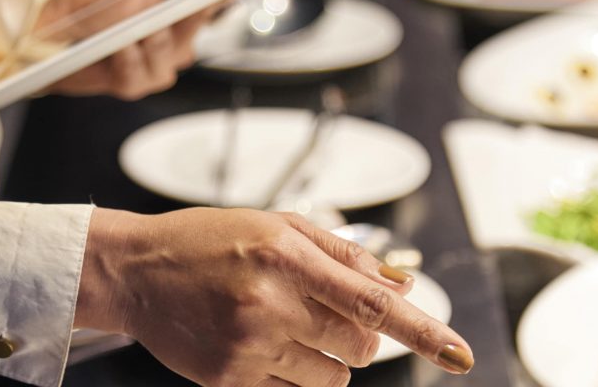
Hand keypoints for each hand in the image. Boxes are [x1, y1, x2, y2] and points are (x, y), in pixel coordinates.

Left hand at [35, 0, 246, 99]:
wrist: (44, 29)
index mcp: (184, 3)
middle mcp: (178, 36)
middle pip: (198, 21)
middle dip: (178, 7)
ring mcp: (159, 62)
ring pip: (170, 51)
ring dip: (145, 35)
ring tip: (126, 27)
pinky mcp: (135, 83)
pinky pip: (142, 72)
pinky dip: (126, 57)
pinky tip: (115, 46)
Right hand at [76, 208, 474, 385]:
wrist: (136, 271)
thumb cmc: (210, 239)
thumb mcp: (279, 226)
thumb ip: (344, 253)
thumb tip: (405, 281)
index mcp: (287, 256)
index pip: (373, 302)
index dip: (424, 332)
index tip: (461, 356)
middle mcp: (270, 303)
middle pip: (361, 345)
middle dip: (361, 334)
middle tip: (324, 311)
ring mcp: (249, 346)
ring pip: (335, 377)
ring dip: (331, 358)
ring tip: (290, 327)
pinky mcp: (230, 379)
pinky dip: (299, 375)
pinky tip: (265, 343)